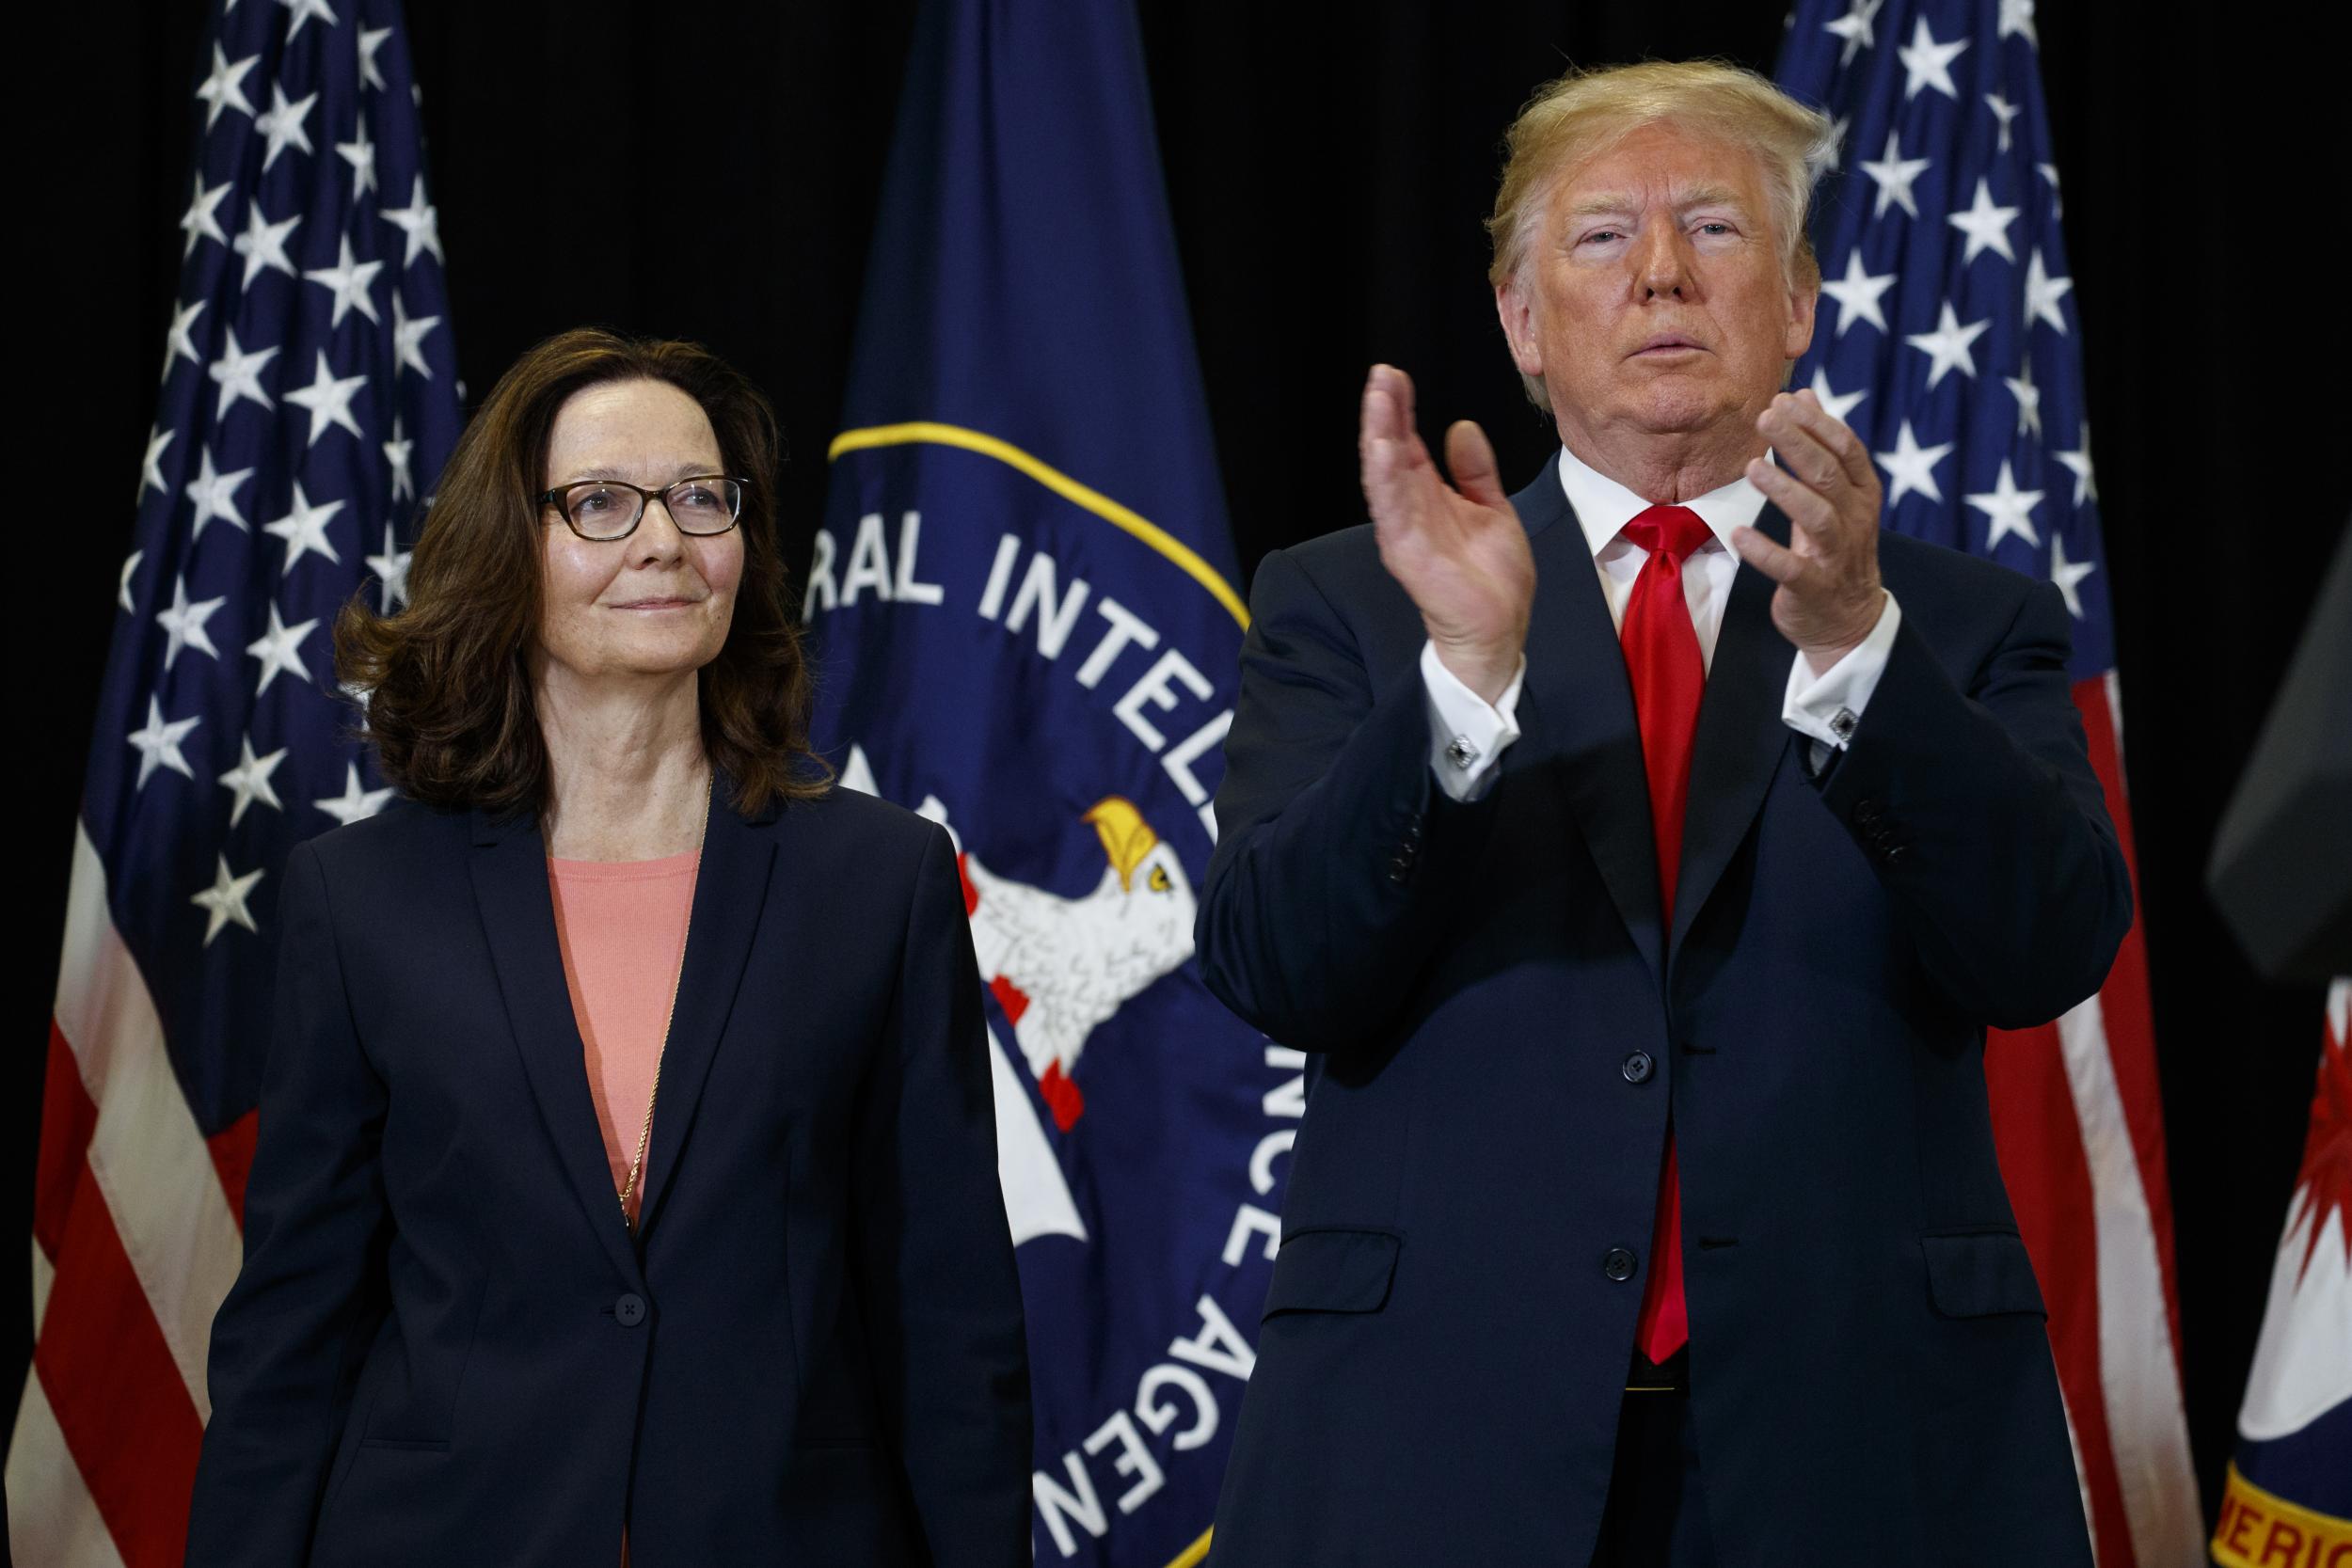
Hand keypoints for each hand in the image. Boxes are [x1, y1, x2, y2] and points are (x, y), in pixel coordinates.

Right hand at [1359, 364, 1534, 703]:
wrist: (1500, 628)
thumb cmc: (1493, 577)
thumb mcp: (1492, 508)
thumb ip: (1475, 471)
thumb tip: (1461, 427)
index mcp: (1429, 496)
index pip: (1408, 444)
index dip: (1400, 410)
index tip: (1395, 376)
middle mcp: (1410, 509)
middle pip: (1390, 452)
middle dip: (1383, 413)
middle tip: (1381, 375)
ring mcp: (1405, 530)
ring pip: (1384, 475)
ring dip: (1377, 436)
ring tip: (1377, 399)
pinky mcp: (1407, 552)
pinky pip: (1391, 510)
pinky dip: (1384, 478)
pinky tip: (1382, 448)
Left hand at [1732, 388, 1887, 674]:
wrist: (1848, 620)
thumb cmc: (1835, 547)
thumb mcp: (1835, 496)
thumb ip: (1820, 445)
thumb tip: (1805, 394)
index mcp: (1861, 493)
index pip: (1846, 449)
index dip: (1816, 422)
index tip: (1784, 398)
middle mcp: (1855, 520)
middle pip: (1828, 474)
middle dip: (1798, 443)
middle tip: (1764, 417)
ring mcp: (1836, 555)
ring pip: (1816, 516)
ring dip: (1784, 489)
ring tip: (1751, 466)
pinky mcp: (1813, 587)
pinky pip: (1789, 567)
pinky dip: (1764, 551)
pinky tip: (1740, 533)